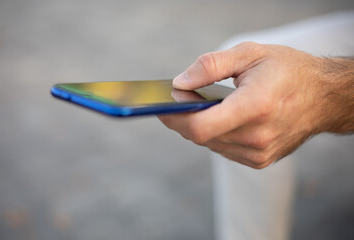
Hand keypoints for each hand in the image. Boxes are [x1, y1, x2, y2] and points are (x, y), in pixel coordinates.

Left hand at [158, 42, 350, 168]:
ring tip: (196, 107)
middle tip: (176, 100)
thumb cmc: (288, 70)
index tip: (161, 105)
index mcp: (255, 106)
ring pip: (209, 144)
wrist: (324, 97)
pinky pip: (223, 149)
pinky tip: (217, 118)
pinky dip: (214, 134)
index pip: (200, 126)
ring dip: (198, 126)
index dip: (174, 118)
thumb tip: (179, 83)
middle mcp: (257, 136)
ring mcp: (259, 153)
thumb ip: (210, 65)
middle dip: (182, 119)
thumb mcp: (250, 53)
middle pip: (200, 136)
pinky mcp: (259, 160)